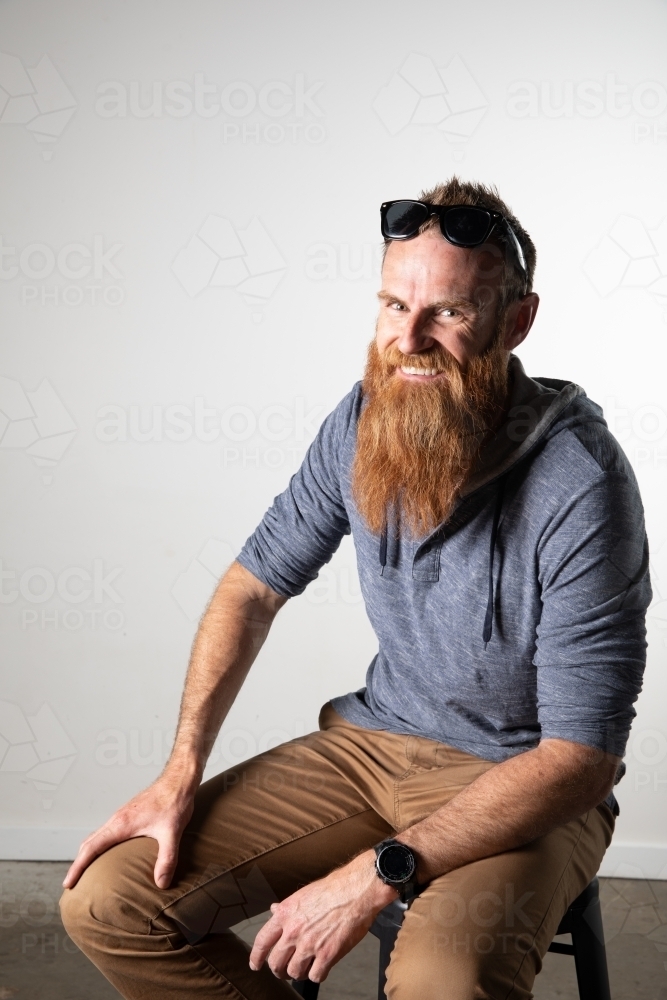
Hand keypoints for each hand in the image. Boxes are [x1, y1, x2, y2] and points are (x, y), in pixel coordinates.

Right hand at [62, 771, 196, 889]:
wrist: (179, 779)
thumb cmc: (174, 801)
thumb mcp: (172, 832)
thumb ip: (166, 859)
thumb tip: (161, 883)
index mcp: (121, 824)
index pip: (91, 847)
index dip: (77, 867)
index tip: (67, 883)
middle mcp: (117, 819)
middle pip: (89, 842)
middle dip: (78, 863)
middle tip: (73, 883)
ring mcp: (122, 815)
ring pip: (97, 835)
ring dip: (89, 853)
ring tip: (88, 871)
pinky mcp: (130, 814)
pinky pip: (107, 831)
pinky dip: (101, 844)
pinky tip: (110, 853)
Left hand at [248, 850, 396, 983]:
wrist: (356, 890)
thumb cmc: (334, 888)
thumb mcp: (303, 894)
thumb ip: (287, 908)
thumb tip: (274, 910)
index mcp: (285, 914)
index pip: (262, 941)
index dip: (256, 956)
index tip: (255, 964)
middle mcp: (294, 931)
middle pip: (276, 963)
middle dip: (279, 970)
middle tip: (284, 970)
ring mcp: (309, 944)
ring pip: (294, 972)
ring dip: (299, 973)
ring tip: (306, 967)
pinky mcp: (327, 955)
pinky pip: (315, 976)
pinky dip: (318, 974)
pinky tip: (322, 967)